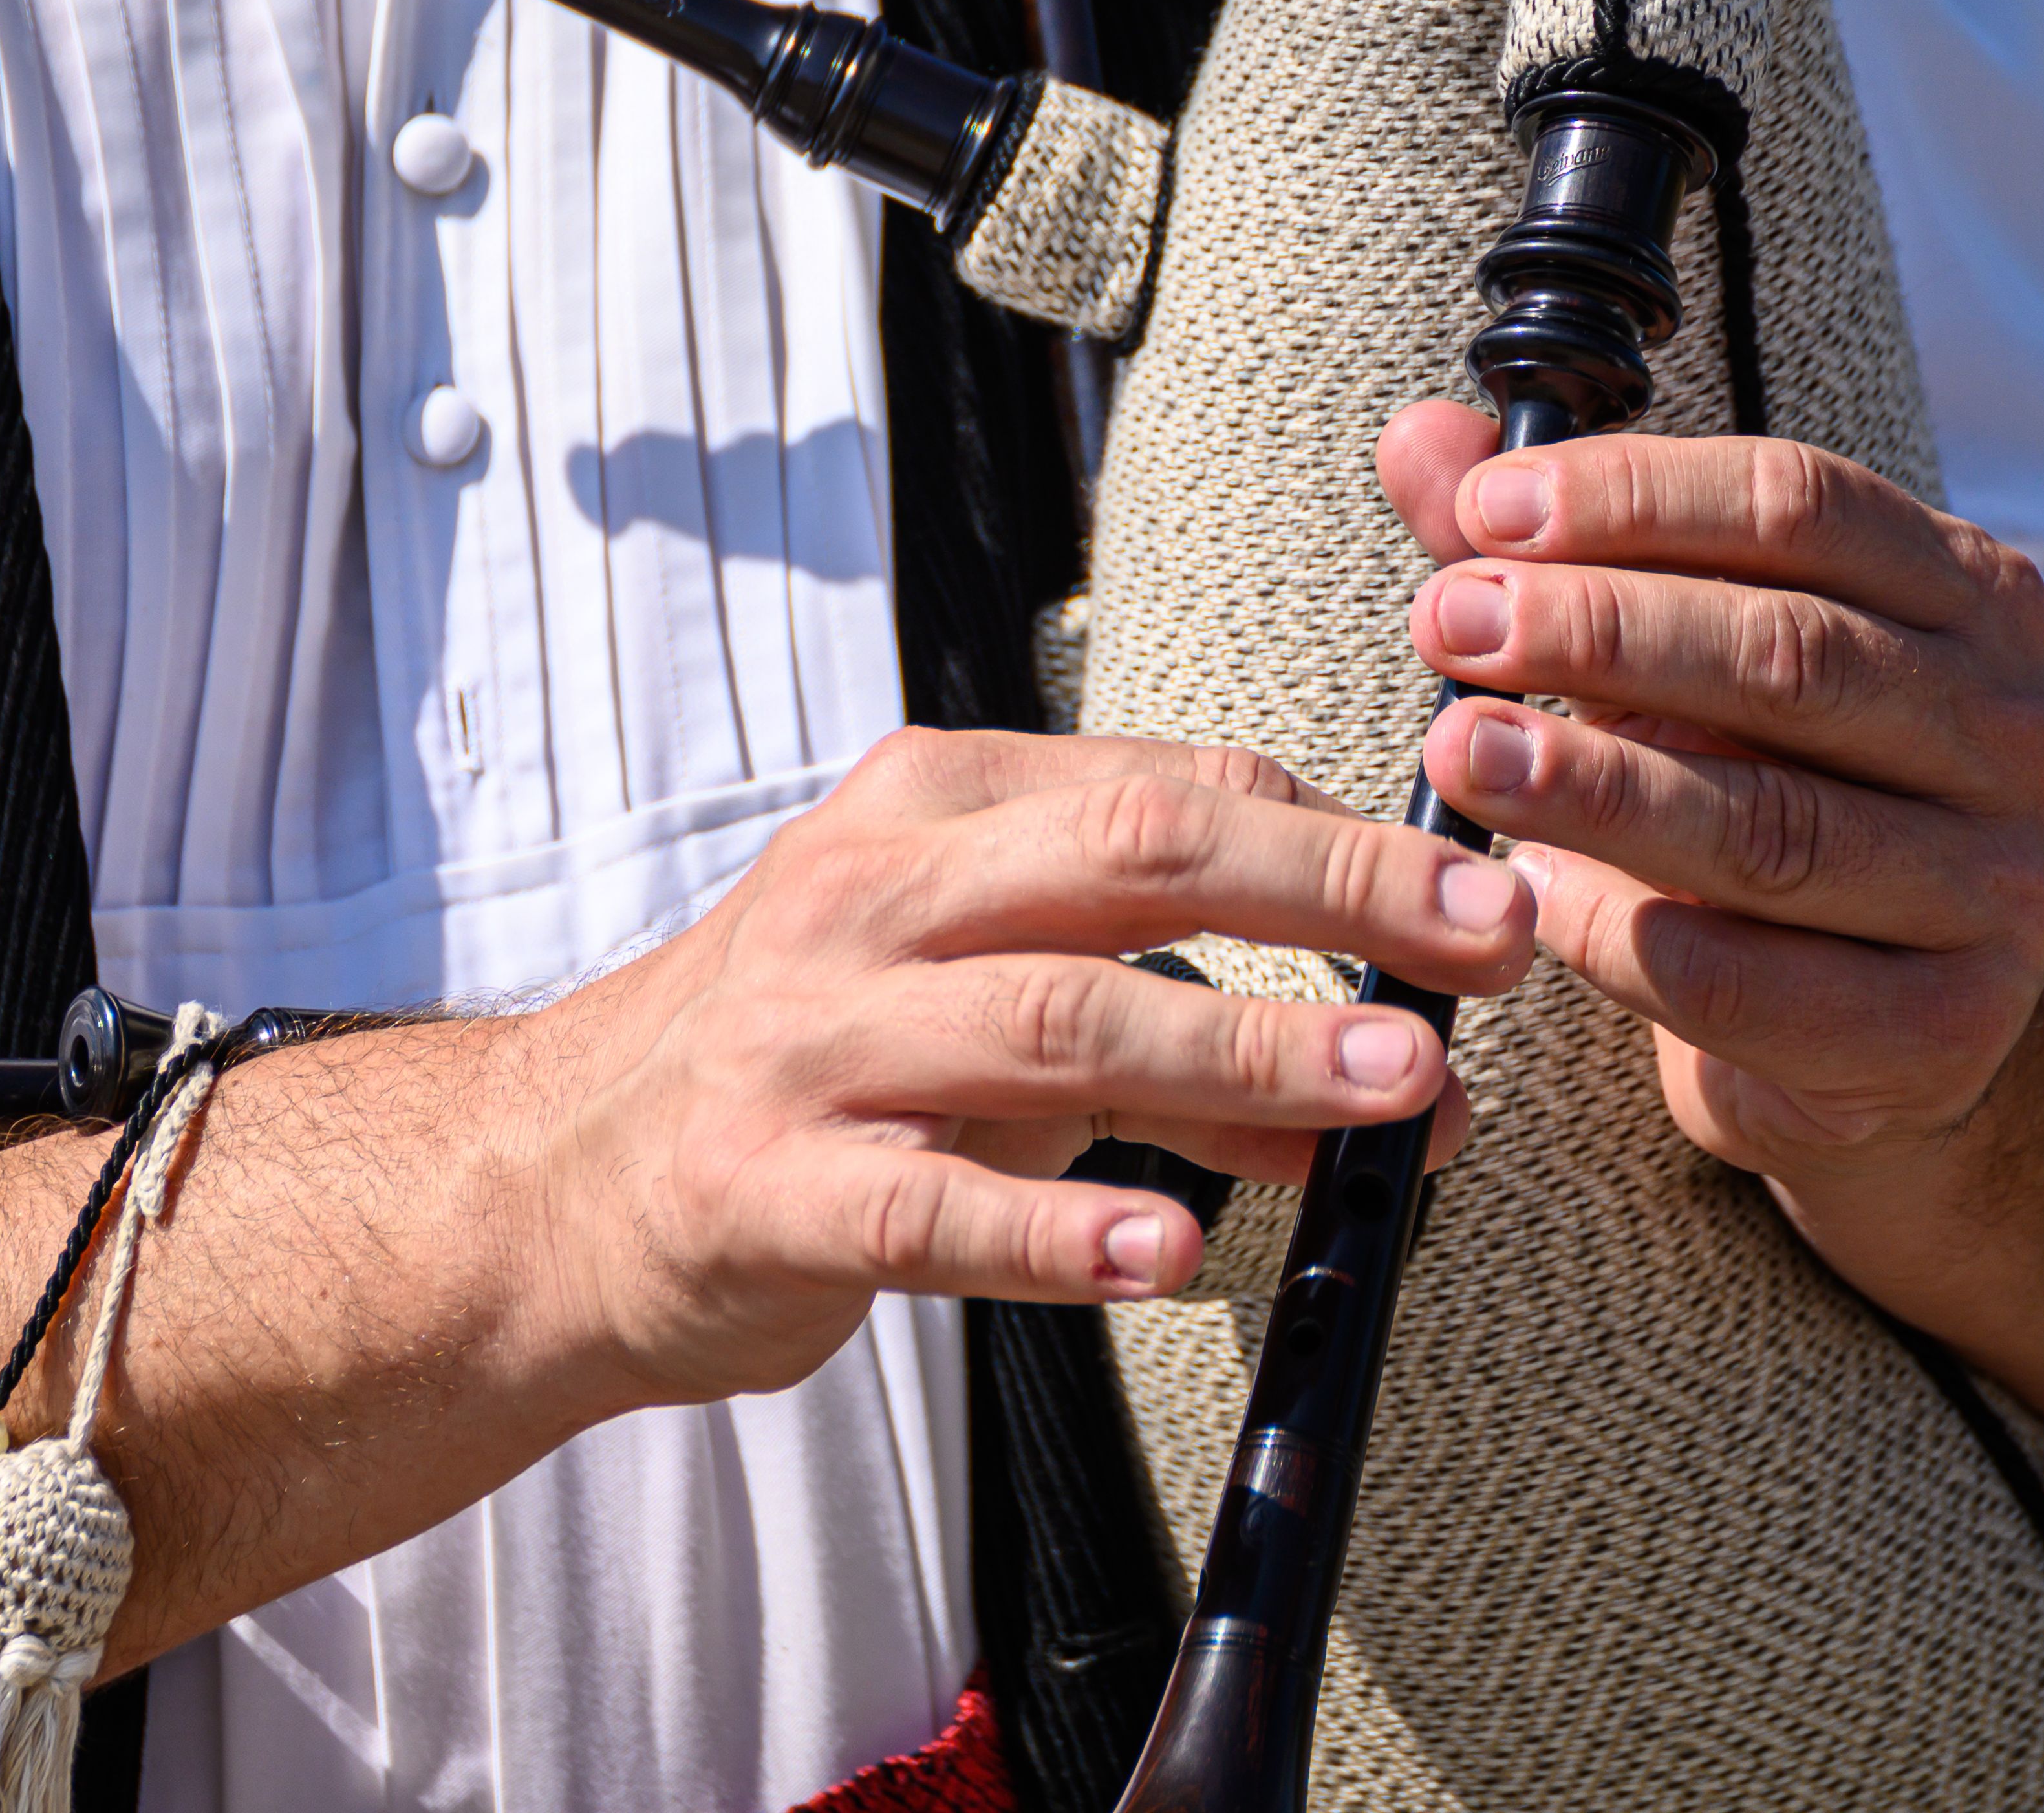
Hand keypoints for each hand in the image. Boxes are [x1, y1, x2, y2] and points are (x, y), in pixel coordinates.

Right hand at [514, 727, 1527, 1405]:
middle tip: (1488, 950)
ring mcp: (811, 1042)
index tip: (1477, 890)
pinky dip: (1057, 1229)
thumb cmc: (808, 1070)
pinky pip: (931, 1206)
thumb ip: (1180, 1044)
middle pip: (1134, 862)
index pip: (1166, 789)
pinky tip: (1170, 1254)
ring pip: (1054, 1021)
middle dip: (1331, 902)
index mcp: (926, 812)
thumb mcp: (984, 1012)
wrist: (556, 1182)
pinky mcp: (767, 1189)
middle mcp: (868, 899)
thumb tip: (1393, 1090)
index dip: (1339, 839)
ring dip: (1240, 1057)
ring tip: (1388, 1097)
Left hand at [1380, 400, 2043, 1469]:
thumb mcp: (1671, 657)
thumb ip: (1556, 551)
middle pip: (1790, 656)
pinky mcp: (1942, 1035)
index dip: (1634, 497)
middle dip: (1600, 633)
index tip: (1482, 515)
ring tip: (1461, 752)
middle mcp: (2015, 734)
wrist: (1866, 1019)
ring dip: (1593, 786)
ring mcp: (1997, 892)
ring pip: (1769, 828)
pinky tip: (1526, 895)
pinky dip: (1614, 932)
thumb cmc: (1759, 789)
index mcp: (1969, 599)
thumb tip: (1419, 442)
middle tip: (1447, 624)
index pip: (1801, 504)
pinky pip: (1741, 980)